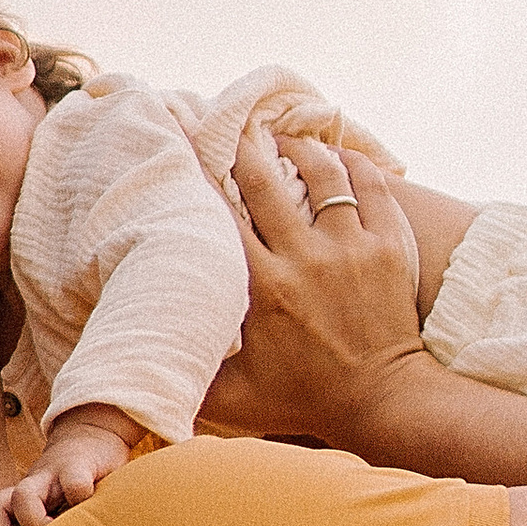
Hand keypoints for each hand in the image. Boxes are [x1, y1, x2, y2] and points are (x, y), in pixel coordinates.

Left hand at [0, 413, 138, 525]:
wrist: (91, 437)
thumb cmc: (70, 489)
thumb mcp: (53, 515)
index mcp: (17, 507)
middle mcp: (28, 491)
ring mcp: (50, 477)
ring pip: (22, 496)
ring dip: (34, 520)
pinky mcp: (79, 466)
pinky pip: (73, 482)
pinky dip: (79, 495)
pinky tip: (88, 509)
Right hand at [196, 125, 429, 442]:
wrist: (385, 402)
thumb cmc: (306, 401)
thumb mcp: (236, 402)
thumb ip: (187, 383)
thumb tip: (136, 374)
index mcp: (265, 288)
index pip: (222, 216)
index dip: (199, 175)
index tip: (182, 146)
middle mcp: (306, 259)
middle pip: (265, 180)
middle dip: (241, 145)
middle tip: (227, 123)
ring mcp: (352, 249)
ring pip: (323, 173)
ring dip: (299, 148)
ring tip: (284, 141)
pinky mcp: (389, 247)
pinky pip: (372, 186)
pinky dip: (351, 164)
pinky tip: (335, 157)